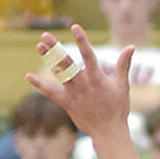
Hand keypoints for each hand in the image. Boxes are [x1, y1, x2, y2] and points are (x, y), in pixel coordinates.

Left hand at [27, 25, 133, 140]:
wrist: (108, 131)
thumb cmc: (118, 107)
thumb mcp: (123, 85)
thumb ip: (123, 65)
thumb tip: (131, 47)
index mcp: (97, 78)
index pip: (88, 54)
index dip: (81, 40)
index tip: (75, 27)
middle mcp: (83, 84)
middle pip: (66, 62)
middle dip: (55, 48)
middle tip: (45, 35)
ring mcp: (73, 94)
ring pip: (58, 73)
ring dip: (48, 59)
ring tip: (39, 46)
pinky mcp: (67, 103)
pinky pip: (51, 93)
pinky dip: (39, 85)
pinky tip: (28, 76)